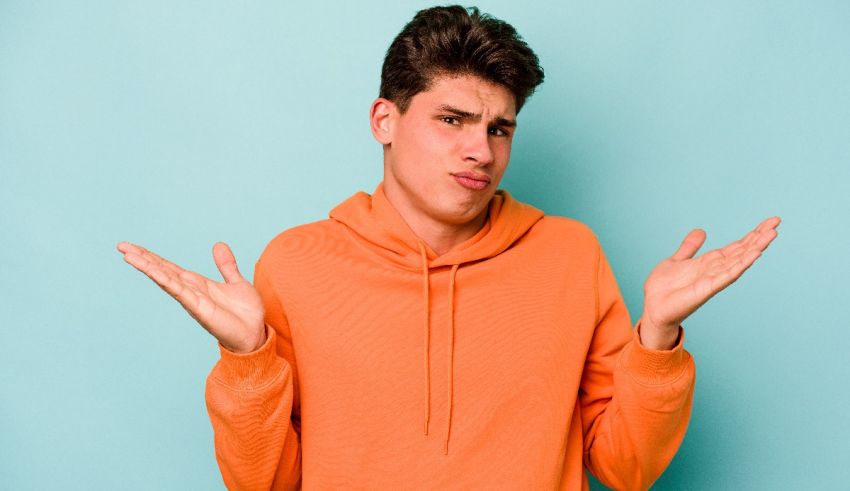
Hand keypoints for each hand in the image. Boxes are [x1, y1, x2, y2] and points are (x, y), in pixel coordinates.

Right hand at [116, 241, 265, 353]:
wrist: (255, 333)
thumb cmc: (245, 313)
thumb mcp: (236, 282)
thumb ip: (226, 265)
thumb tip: (218, 245)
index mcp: (197, 284)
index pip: (169, 267)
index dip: (152, 257)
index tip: (133, 246)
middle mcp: (190, 291)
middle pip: (162, 271)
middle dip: (142, 258)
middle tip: (121, 246)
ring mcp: (192, 300)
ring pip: (166, 279)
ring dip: (148, 267)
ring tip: (128, 255)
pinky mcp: (199, 308)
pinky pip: (180, 292)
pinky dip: (166, 281)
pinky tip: (153, 272)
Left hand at [639, 216, 780, 349]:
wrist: (652, 307)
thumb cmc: (663, 288)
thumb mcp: (676, 260)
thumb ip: (689, 247)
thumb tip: (701, 231)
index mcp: (709, 262)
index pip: (736, 246)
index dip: (751, 234)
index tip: (768, 222)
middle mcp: (715, 270)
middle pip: (742, 251)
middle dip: (759, 237)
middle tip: (776, 222)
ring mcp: (713, 279)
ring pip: (739, 261)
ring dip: (756, 247)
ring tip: (772, 234)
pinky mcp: (707, 289)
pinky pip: (727, 275)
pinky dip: (741, 265)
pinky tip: (754, 254)